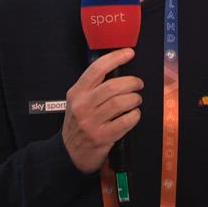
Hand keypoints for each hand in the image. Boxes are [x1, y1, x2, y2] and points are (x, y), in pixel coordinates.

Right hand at [62, 48, 141, 173]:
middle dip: (131, 82)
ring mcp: (91, 122)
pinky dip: (134, 116)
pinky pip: (125, 122)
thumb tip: (118, 71)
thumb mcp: (78, 102)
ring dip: (134, 99)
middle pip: (112, 86)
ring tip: (136, 99)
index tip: (129, 53)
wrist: (69, 153)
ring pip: (120, 103)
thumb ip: (93, 88)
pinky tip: (134, 114)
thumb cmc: (78, 124)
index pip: (97, 69)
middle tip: (138, 84)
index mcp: (76, 93)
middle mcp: (82, 106)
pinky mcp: (102, 137)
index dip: (115, 58)